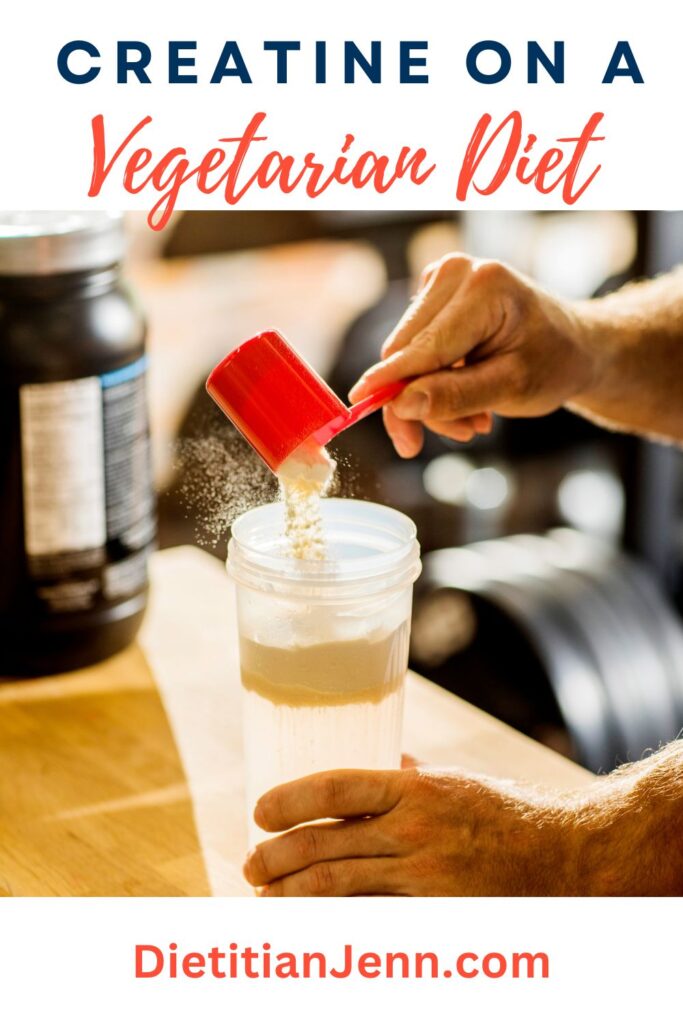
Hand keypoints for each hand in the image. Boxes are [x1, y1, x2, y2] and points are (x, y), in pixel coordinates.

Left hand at [243, 766, 581, 896]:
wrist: (564, 857)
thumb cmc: (504, 814)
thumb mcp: (454, 782)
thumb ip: (408, 777)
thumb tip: (376, 762)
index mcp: (415, 789)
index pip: (335, 788)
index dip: (289, 800)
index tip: (260, 811)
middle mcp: (415, 831)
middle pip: (324, 846)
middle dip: (276, 859)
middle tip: (251, 864)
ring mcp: (424, 879)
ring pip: (337, 891)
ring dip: (290, 897)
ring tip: (264, 898)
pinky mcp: (434, 917)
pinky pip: (370, 924)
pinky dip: (332, 927)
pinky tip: (308, 930)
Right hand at [348, 254, 599, 456]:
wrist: (576, 346)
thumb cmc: (554, 364)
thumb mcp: (513, 388)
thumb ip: (457, 396)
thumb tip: (402, 404)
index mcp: (483, 286)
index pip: (425, 346)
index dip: (390, 381)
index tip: (358, 403)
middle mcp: (457, 272)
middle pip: (407, 352)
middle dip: (422, 403)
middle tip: (461, 436)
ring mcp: (443, 281)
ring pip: (407, 357)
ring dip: (432, 399)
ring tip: (476, 420)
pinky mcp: (434, 298)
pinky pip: (414, 352)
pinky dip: (434, 383)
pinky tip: (468, 395)